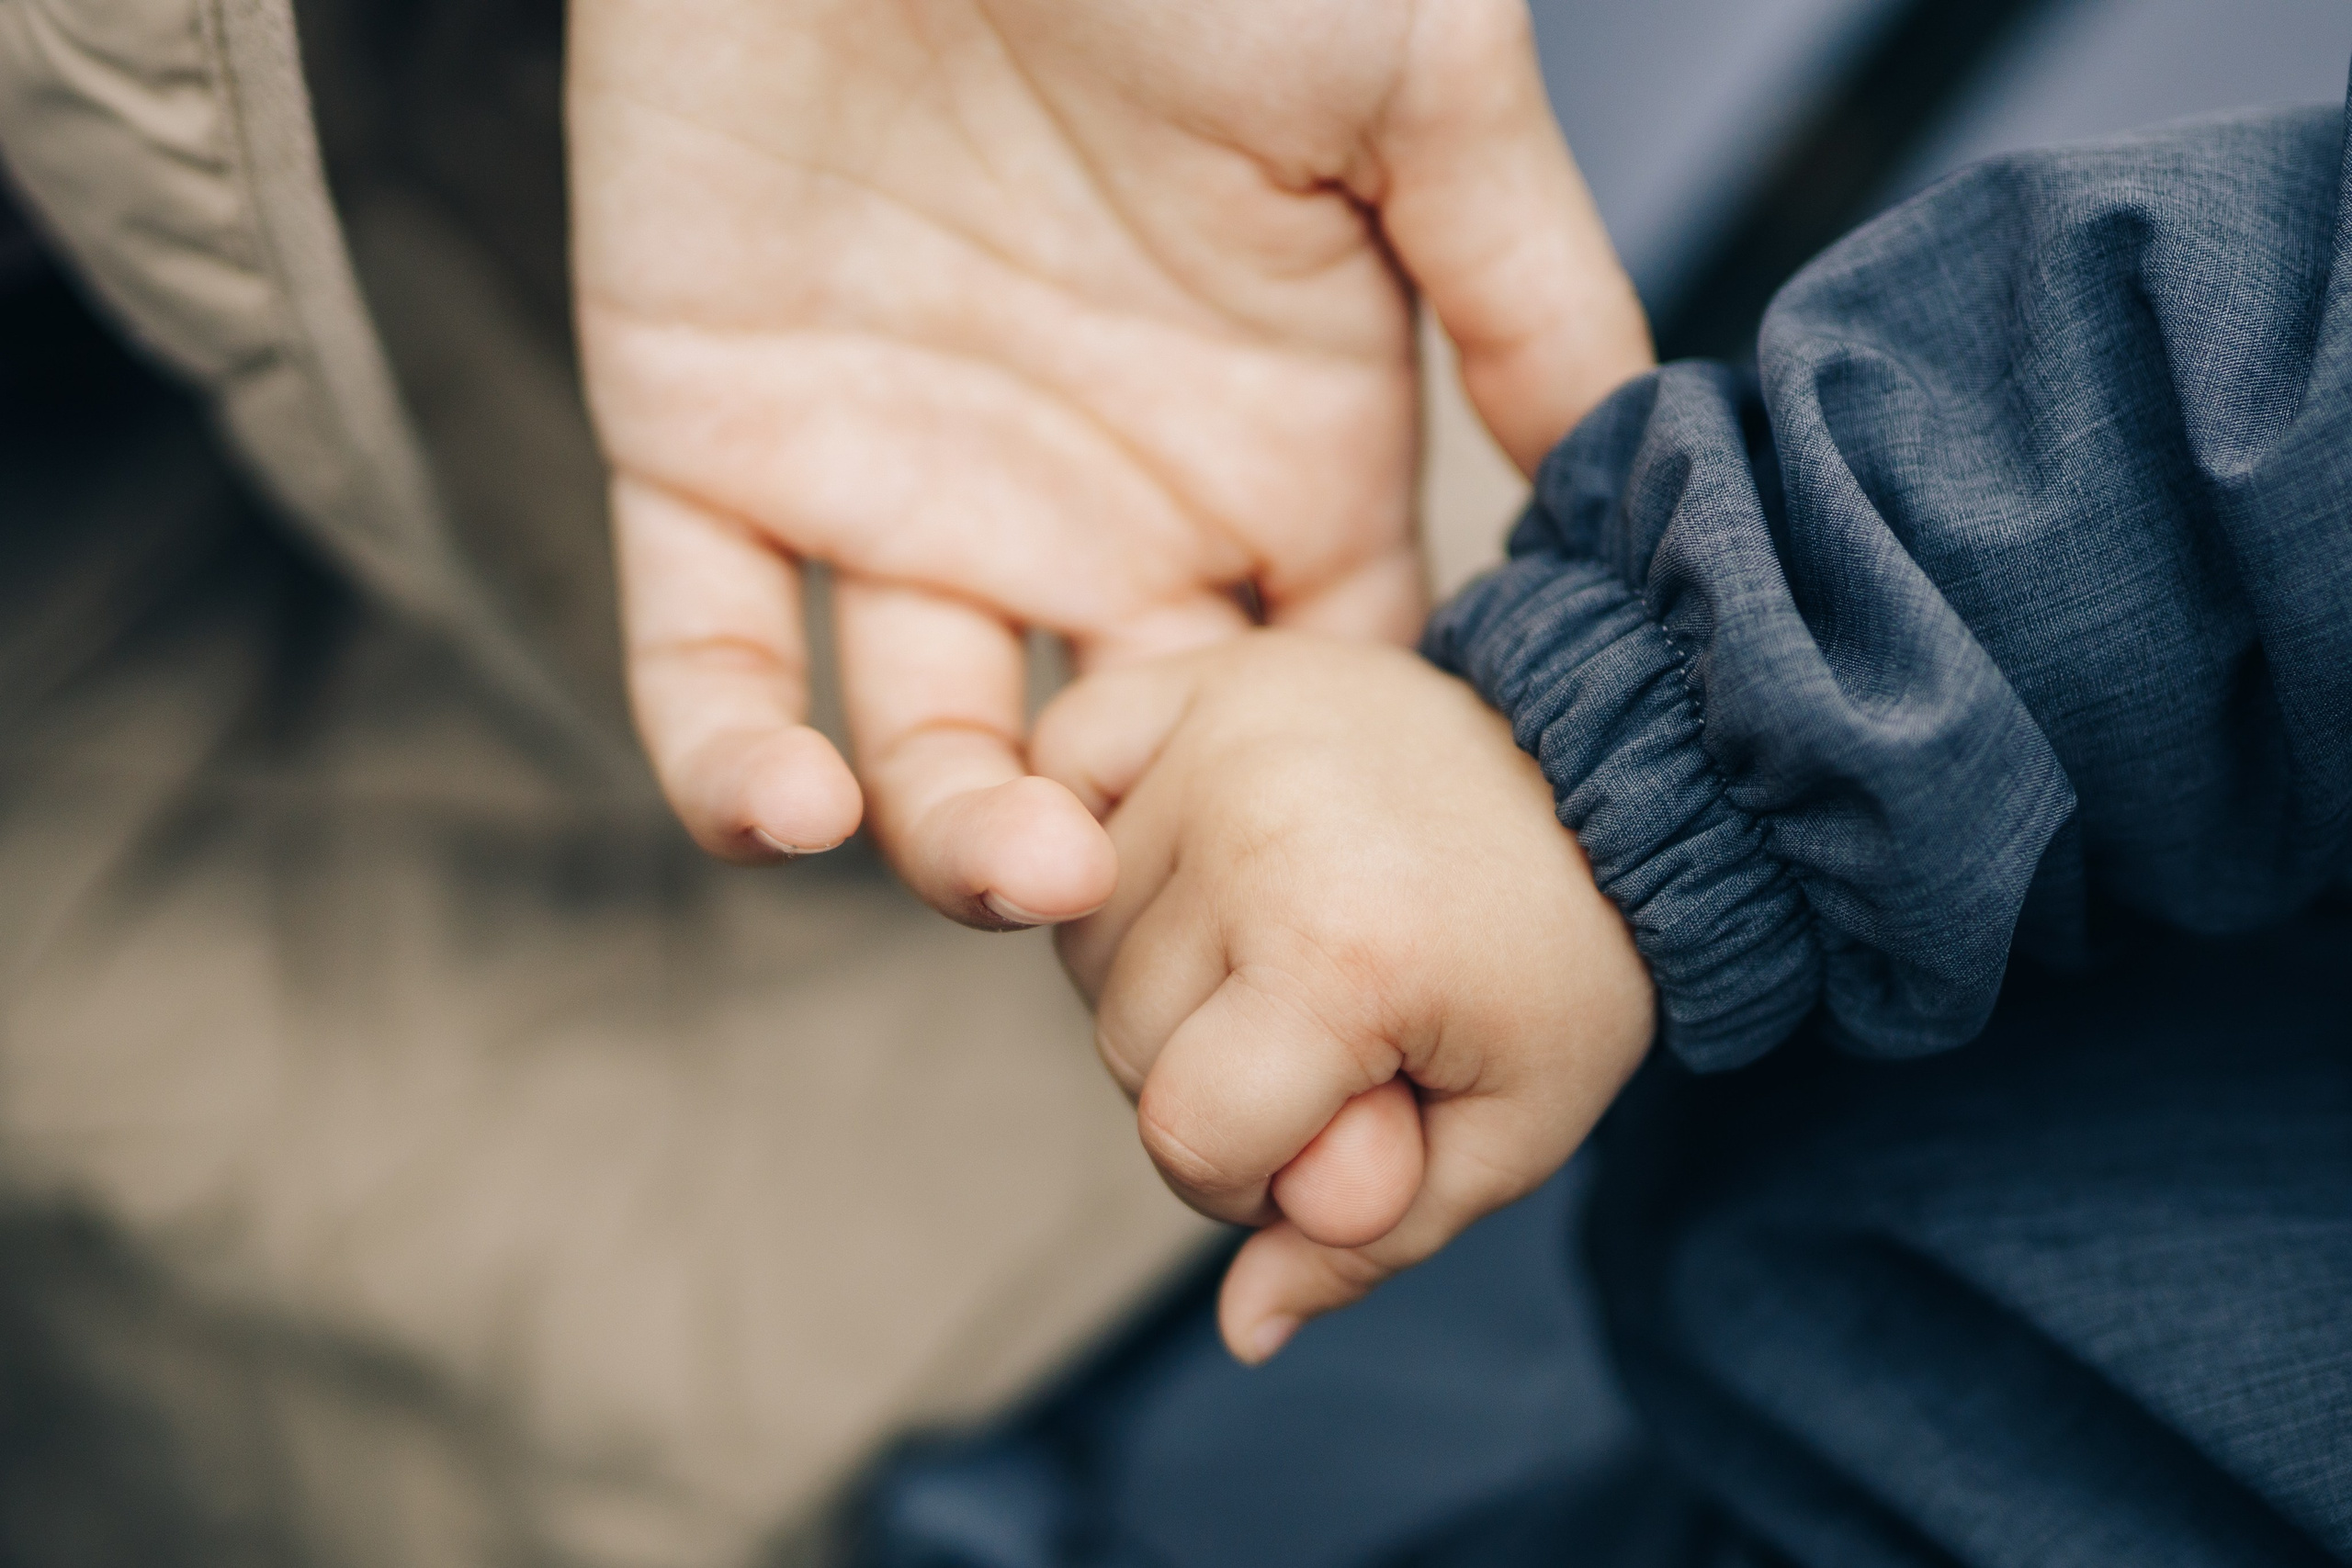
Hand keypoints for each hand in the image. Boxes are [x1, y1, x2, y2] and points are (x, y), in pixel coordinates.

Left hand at [568, 0, 1650, 923]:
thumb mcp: (1415, 79)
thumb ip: (1525, 288)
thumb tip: (1635, 479)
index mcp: (1266, 442)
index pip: (1321, 693)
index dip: (1339, 812)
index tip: (1362, 902)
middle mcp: (1089, 497)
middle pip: (1128, 774)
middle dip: (1154, 881)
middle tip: (1166, 921)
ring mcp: (896, 484)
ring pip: (925, 747)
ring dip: (963, 849)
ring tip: (1021, 869)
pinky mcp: (704, 444)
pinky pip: (703, 651)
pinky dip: (729, 761)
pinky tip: (788, 813)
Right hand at [1032, 632, 1653, 1360]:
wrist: (1607, 770)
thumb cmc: (1555, 959)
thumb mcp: (1510, 1130)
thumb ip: (1370, 1244)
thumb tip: (1245, 1331)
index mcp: (1341, 954)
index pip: (1188, 1141)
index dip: (1261, 1173)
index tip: (1359, 1115)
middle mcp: (1252, 826)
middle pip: (1127, 1048)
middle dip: (1221, 1073)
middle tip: (1343, 1018)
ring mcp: (1212, 736)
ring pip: (1086, 944)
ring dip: (1167, 969)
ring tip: (1295, 926)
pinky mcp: (1188, 676)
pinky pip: (1058, 780)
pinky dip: (1100, 829)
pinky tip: (1209, 851)